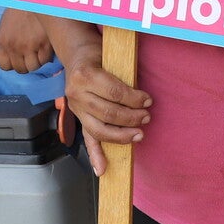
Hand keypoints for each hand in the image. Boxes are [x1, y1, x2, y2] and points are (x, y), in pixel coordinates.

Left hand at [0, 8, 54, 73]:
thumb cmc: (19, 10)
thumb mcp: (6, 27)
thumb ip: (8, 44)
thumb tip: (14, 59)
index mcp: (3, 42)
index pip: (4, 65)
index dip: (12, 64)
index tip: (18, 59)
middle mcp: (14, 46)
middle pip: (20, 69)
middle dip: (26, 64)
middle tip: (31, 55)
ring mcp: (29, 46)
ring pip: (34, 67)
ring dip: (37, 61)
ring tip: (39, 50)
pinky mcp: (44, 44)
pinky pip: (45, 60)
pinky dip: (46, 56)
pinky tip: (46, 46)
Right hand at [61, 54, 150, 175]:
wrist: (75, 54)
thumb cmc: (97, 54)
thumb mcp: (110, 57)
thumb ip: (122, 76)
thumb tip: (143, 98)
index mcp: (85, 75)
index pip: (114, 93)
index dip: (134, 99)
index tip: (148, 100)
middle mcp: (76, 93)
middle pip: (109, 113)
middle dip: (131, 117)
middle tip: (147, 117)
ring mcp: (75, 108)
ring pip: (100, 129)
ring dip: (122, 135)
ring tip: (139, 134)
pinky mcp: (77, 118)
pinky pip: (87, 138)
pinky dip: (95, 155)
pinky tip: (102, 170)